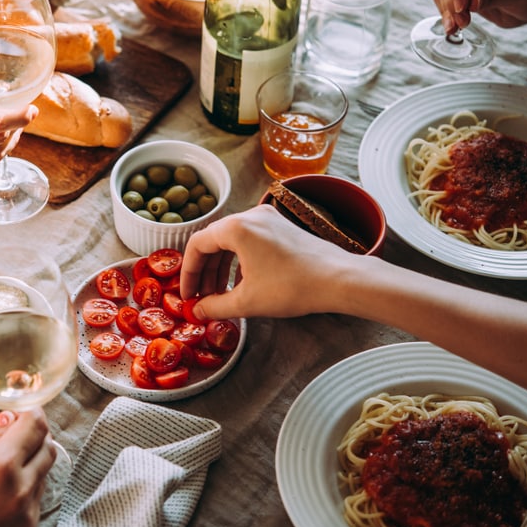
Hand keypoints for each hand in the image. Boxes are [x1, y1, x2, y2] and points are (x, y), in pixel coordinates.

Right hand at [180, 204, 359, 319]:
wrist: (339, 279)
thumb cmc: (293, 286)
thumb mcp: (247, 302)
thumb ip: (215, 306)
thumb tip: (197, 311)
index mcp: (236, 227)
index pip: (197, 245)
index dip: (188, 272)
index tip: (187, 294)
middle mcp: (250, 216)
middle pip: (214, 241)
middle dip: (205, 272)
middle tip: (201, 297)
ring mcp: (269, 219)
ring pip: (232, 241)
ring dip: (222, 267)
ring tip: (220, 294)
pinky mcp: (282, 227)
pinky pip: (250, 240)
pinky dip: (240, 261)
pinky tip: (243, 283)